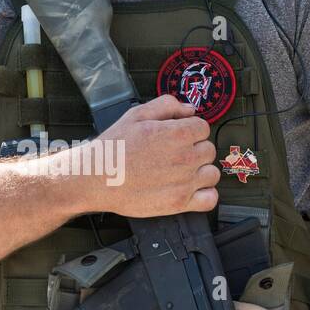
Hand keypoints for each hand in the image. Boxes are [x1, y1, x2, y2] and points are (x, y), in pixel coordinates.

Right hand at [90, 94, 219, 215]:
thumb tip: (189, 109)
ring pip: (212, 173)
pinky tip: (191, 190)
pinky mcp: (179, 203)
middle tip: (176, 154)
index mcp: (178, 134)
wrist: (96, 178)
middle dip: (195, 149)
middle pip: (209, 149)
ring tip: (182, 172)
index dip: (191, 130)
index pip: (203, 127)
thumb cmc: (114, 148)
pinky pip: (210, 199)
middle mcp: (185, 158)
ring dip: (201, 171)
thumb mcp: (136, 115)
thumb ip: (166, 106)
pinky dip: (205, 195)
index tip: (181, 137)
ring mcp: (184, 182)